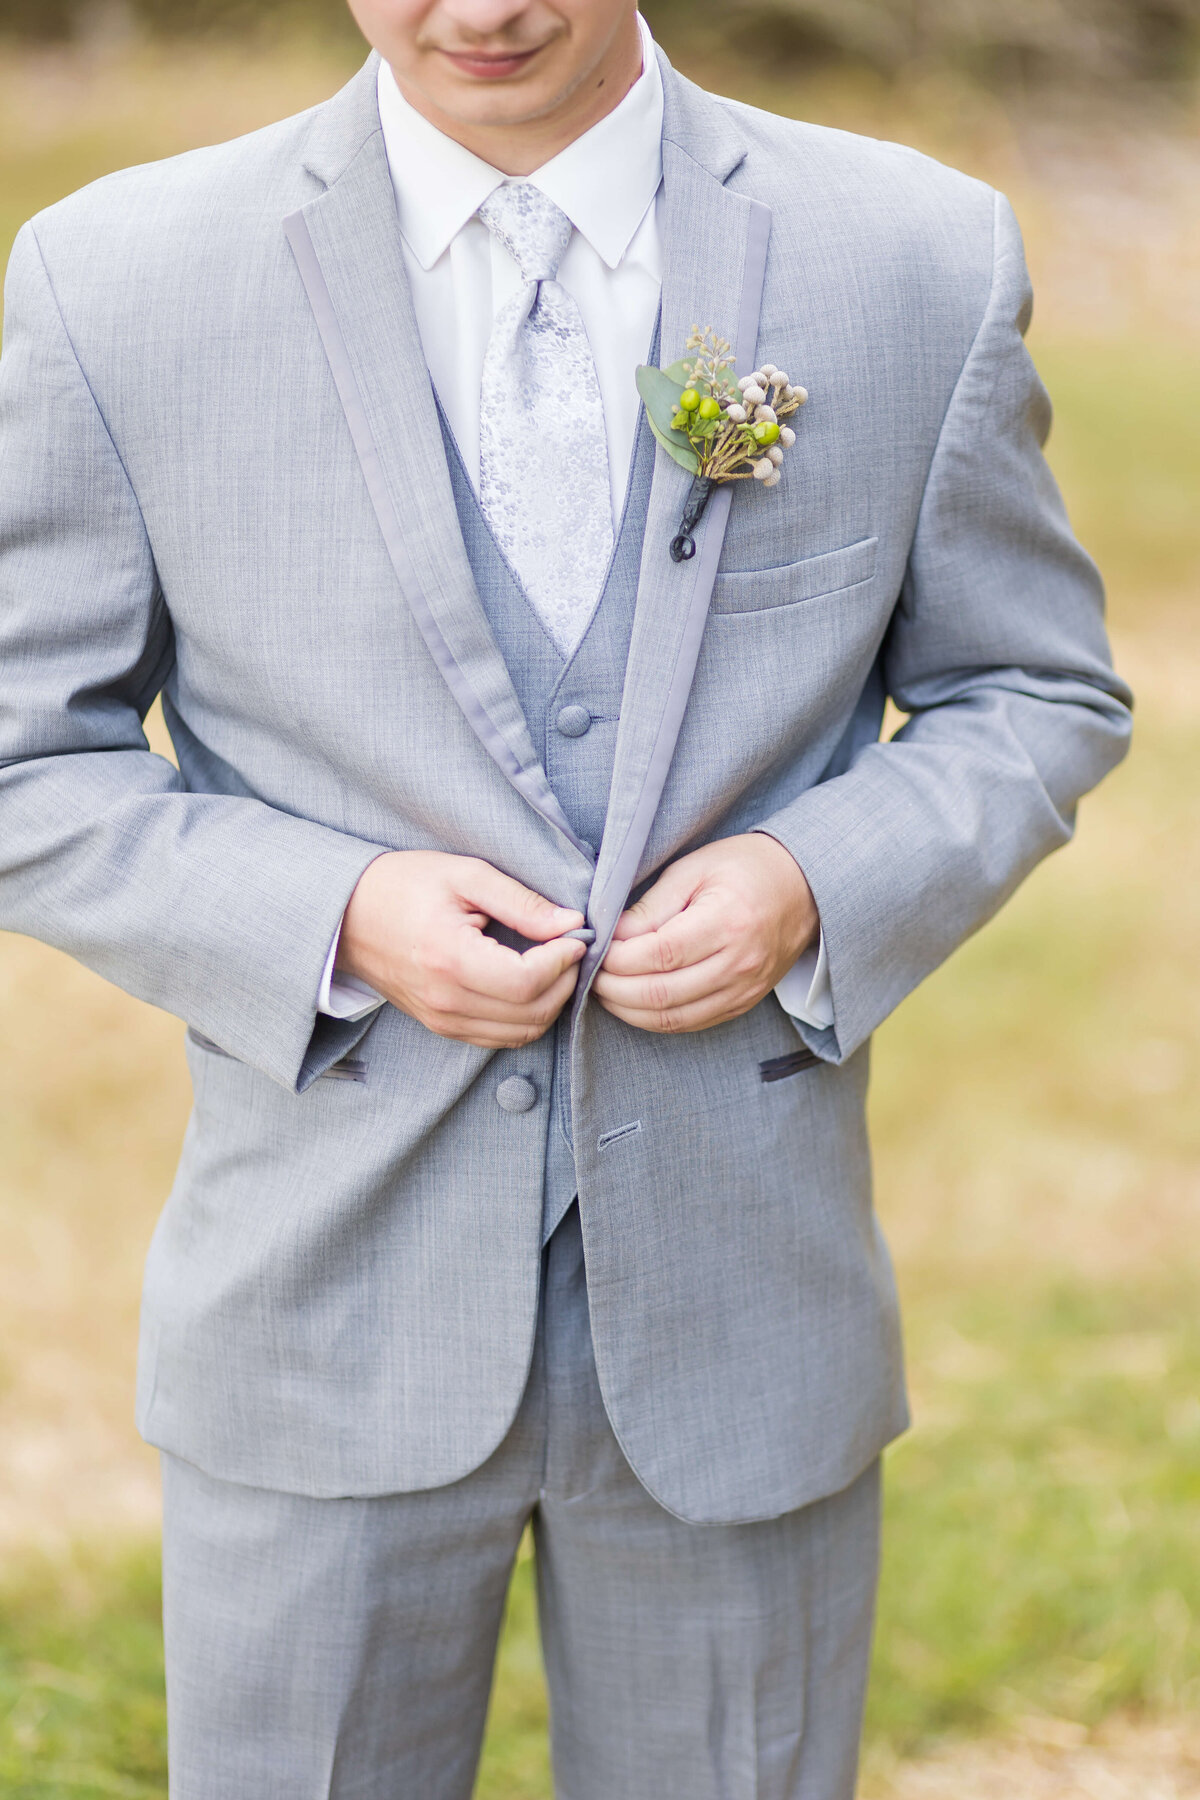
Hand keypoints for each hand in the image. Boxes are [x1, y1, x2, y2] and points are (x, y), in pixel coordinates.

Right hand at [337, 851, 586, 1047]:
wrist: (347, 915)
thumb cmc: (402, 885)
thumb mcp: (465, 875)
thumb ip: (521, 902)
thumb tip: (570, 923)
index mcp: (450, 959)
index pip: (528, 982)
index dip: (563, 960)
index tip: (573, 935)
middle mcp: (446, 1001)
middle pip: (531, 1013)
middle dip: (564, 982)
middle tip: (569, 948)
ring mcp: (442, 1020)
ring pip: (521, 1033)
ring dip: (549, 1003)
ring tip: (553, 965)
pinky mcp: (441, 1026)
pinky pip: (499, 1038)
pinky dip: (525, 1017)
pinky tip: (529, 984)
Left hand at [592, 833, 817, 1034]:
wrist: (805, 887)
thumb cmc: (746, 867)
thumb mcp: (694, 869)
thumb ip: (651, 906)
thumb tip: (610, 937)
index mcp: (727, 922)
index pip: (658, 955)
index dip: (617, 959)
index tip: (595, 949)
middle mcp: (739, 964)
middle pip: (661, 994)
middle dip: (614, 989)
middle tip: (589, 974)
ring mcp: (744, 990)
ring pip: (672, 1018)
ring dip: (628, 1010)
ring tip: (604, 990)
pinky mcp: (743, 1003)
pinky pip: (691, 1023)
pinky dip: (655, 1018)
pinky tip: (633, 1003)